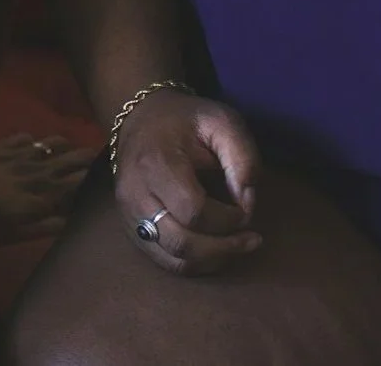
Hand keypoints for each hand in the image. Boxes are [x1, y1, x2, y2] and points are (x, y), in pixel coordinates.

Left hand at [0, 133, 96, 247]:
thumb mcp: (16, 235)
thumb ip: (47, 226)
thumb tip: (74, 220)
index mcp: (45, 193)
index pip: (81, 181)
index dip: (96, 179)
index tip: (108, 179)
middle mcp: (40, 169)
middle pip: (74, 156)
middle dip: (89, 158)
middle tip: (99, 162)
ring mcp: (21, 153)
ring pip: (54, 141)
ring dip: (66, 147)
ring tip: (70, 153)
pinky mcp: (4, 145)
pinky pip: (27, 136)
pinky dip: (35, 141)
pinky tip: (33, 146)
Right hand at [113, 91, 262, 274]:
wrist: (141, 117)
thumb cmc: (185, 120)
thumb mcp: (221, 120)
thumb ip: (242, 156)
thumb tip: (248, 202)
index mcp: (156, 163)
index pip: (193, 210)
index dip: (226, 219)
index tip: (245, 209)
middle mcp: (136, 194)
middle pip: (181, 243)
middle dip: (223, 248)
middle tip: (250, 240)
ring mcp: (130, 215)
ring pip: (172, 259)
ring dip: (210, 261)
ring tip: (236, 248)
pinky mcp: (131, 228)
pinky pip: (163, 260)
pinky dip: (193, 263)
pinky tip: (214, 251)